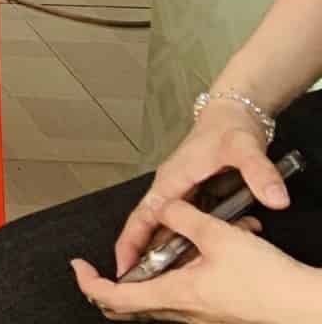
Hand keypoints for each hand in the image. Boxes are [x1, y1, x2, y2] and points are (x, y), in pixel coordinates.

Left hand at [75, 197, 321, 320]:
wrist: (307, 305)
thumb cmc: (267, 279)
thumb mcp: (218, 235)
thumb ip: (184, 216)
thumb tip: (163, 208)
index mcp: (175, 295)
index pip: (116, 298)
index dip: (90, 283)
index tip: (77, 266)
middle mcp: (186, 310)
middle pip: (133, 305)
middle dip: (110, 286)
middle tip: (97, 268)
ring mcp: (203, 314)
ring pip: (161, 297)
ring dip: (151, 274)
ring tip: (157, 245)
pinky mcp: (219, 311)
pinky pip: (188, 293)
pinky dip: (183, 272)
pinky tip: (203, 249)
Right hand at [114, 104, 292, 275]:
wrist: (236, 114)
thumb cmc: (230, 126)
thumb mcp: (245, 149)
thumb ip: (260, 173)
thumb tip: (275, 198)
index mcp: (172, 179)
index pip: (144, 216)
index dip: (131, 243)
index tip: (123, 268)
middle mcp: (173, 188)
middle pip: (153, 229)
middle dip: (150, 257)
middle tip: (150, 285)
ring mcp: (184, 194)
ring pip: (172, 231)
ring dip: (178, 252)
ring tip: (187, 276)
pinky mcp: (198, 197)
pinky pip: (191, 226)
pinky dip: (199, 243)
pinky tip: (218, 253)